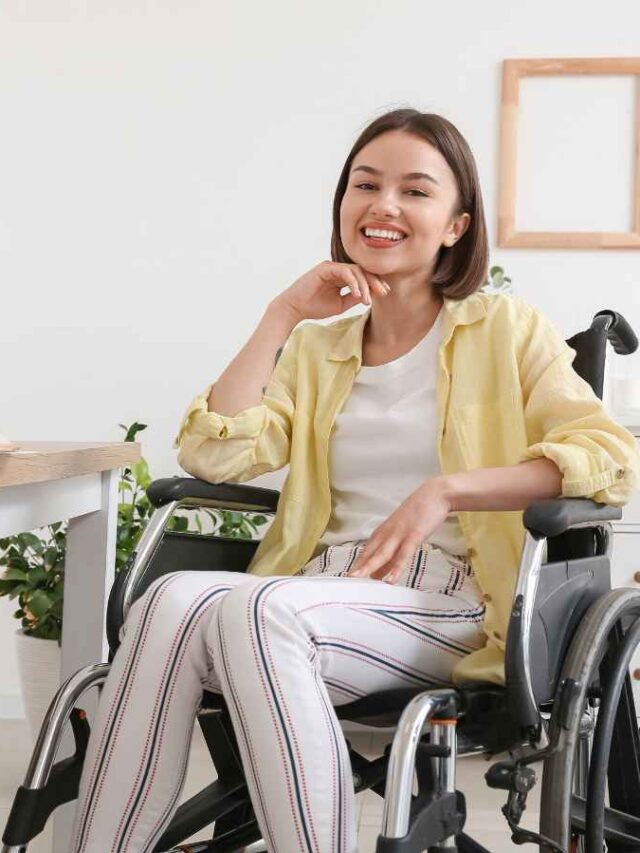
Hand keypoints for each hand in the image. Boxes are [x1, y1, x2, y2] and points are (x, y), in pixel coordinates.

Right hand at [274, 260, 390, 321]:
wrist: (295, 308)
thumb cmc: (315, 307)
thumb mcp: (341, 304)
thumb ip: (355, 297)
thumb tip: (372, 295)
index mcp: (342, 277)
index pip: (363, 276)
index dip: (375, 283)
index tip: (385, 293)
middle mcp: (338, 269)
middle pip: (362, 270)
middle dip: (374, 281)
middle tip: (384, 292)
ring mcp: (331, 267)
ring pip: (355, 270)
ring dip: (364, 284)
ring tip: (367, 299)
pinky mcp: (325, 268)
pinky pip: (345, 271)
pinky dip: (353, 282)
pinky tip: (358, 294)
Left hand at [344, 478, 451, 583]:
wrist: (435, 494)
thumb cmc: (419, 514)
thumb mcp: (401, 533)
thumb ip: (391, 555)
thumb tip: (378, 573)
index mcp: (383, 532)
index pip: (365, 551)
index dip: (356, 565)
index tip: (347, 578)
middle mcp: (387, 533)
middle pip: (369, 553)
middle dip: (357, 567)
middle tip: (346, 580)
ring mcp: (400, 534)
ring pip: (382, 554)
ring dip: (369, 566)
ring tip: (358, 579)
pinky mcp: (414, 535)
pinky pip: (404, 554)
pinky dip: (397, 567)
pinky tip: (391, 579)